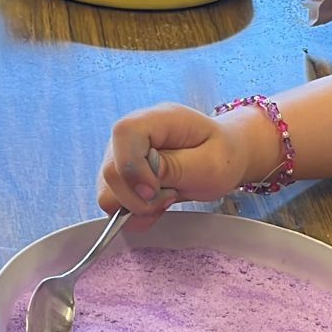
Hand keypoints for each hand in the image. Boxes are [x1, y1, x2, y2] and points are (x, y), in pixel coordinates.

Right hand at [97, 102, 251, 218]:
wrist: (224, 158)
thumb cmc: (222, 156)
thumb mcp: (211, 164)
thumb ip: (177, 168)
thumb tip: (146, 176)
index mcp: (159, 119)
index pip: (124, 133)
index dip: (133, 168)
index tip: (154, 191)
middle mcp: (134, 134)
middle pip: (111, 170)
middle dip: (140, 197)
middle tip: (171, 197)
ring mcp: (124, 154)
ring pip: (108, 191)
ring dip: (138, 206)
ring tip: (167, 199)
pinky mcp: (123, 174)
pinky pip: (114, 201)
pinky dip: (135, 211)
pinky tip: (157, 204)